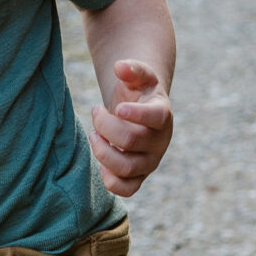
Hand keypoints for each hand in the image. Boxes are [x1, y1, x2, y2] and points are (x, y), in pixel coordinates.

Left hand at [90, 58, 173, 198]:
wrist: (139, 112)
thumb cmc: (137, 92)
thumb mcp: (137, 76)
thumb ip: (131, 68)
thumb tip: (120, 67)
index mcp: (162, 114)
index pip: (156, 117)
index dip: (136, 114)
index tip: (117, 108)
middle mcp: (160, 141)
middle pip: (131, 140)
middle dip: (105, 126)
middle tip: (96, 112)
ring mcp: (150, 161)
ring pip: (127, 168)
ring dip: (102, 151)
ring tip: (93, 134)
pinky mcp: (139, 176)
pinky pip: (127, 189)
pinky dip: (110, 180)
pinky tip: (100, 160)